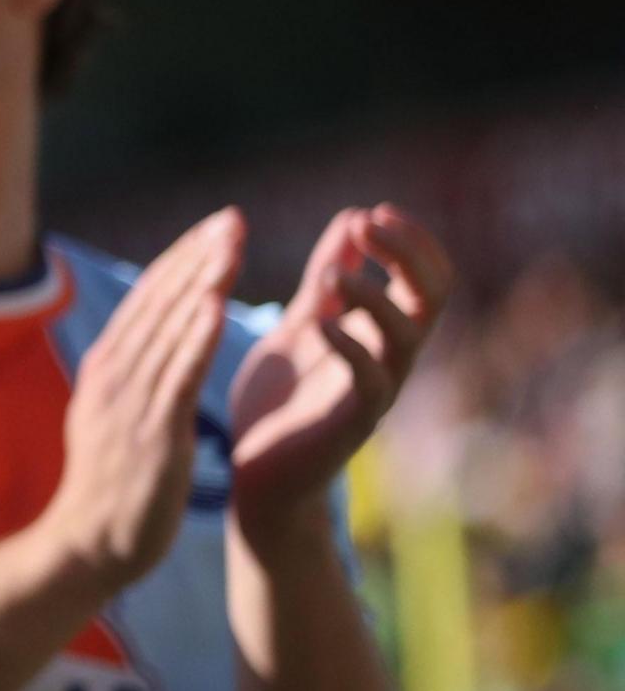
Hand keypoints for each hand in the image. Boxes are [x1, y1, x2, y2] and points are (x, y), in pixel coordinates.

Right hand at [41, 209, 242, 594]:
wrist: (89, 546)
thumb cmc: (111, 489)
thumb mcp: (114, 419)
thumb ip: (132, 379)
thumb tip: (150, 346)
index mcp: (106, 368)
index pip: (147, 301)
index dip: (182, 260)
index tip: (216, 229)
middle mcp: (112, 375)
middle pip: (157, 303)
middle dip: (196, 258)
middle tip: (231, 219)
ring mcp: (128, 402)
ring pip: (169, 330)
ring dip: (201, 283)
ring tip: (231, 246)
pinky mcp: (150, 432)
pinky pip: (176, 376)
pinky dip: (194, 337)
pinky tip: (215, 306)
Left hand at [230, 204, 449, 552]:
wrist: (258, 477)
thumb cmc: (282, 402)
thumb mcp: (302, 325)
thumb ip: (327, 279)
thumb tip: (352, 220)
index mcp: (381, 334)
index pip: (423, 276)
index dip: (409, 241)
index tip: (372, 212)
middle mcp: (391, 359)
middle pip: (432, 297)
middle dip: (409, 253)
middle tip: (372, 222)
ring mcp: (377, 392)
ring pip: (406, 336)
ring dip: (374, 297)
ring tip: (332, 276)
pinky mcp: (351, 424)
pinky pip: (370, 383)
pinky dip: (350, 347)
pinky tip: (320, 325)